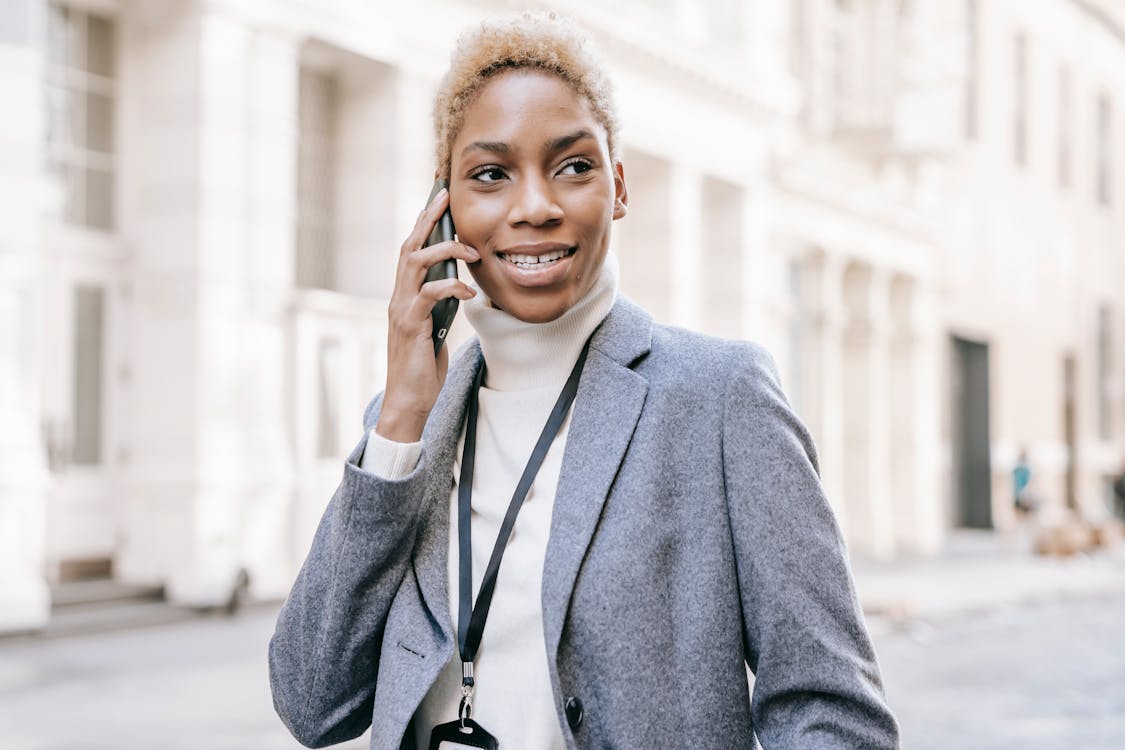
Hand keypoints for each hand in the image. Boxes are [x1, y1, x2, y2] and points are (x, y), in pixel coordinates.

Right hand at [376, 188, 478, 442]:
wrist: (409, 400)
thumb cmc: (424, 366)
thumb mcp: (436, 327)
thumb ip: (440, 304)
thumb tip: (455, 286)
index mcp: (404, 294)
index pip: (412, 249)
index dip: (423, 223)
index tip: (438, 199)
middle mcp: (398, 296)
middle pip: (409, 245)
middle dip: (427, 219)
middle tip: (444, 196)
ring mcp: (401, 309)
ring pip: (415, 263)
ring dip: (444, 250)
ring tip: (470, 249)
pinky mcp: (411, 325)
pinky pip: (430, 295)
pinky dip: (451, 286)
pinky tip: (470, 290)